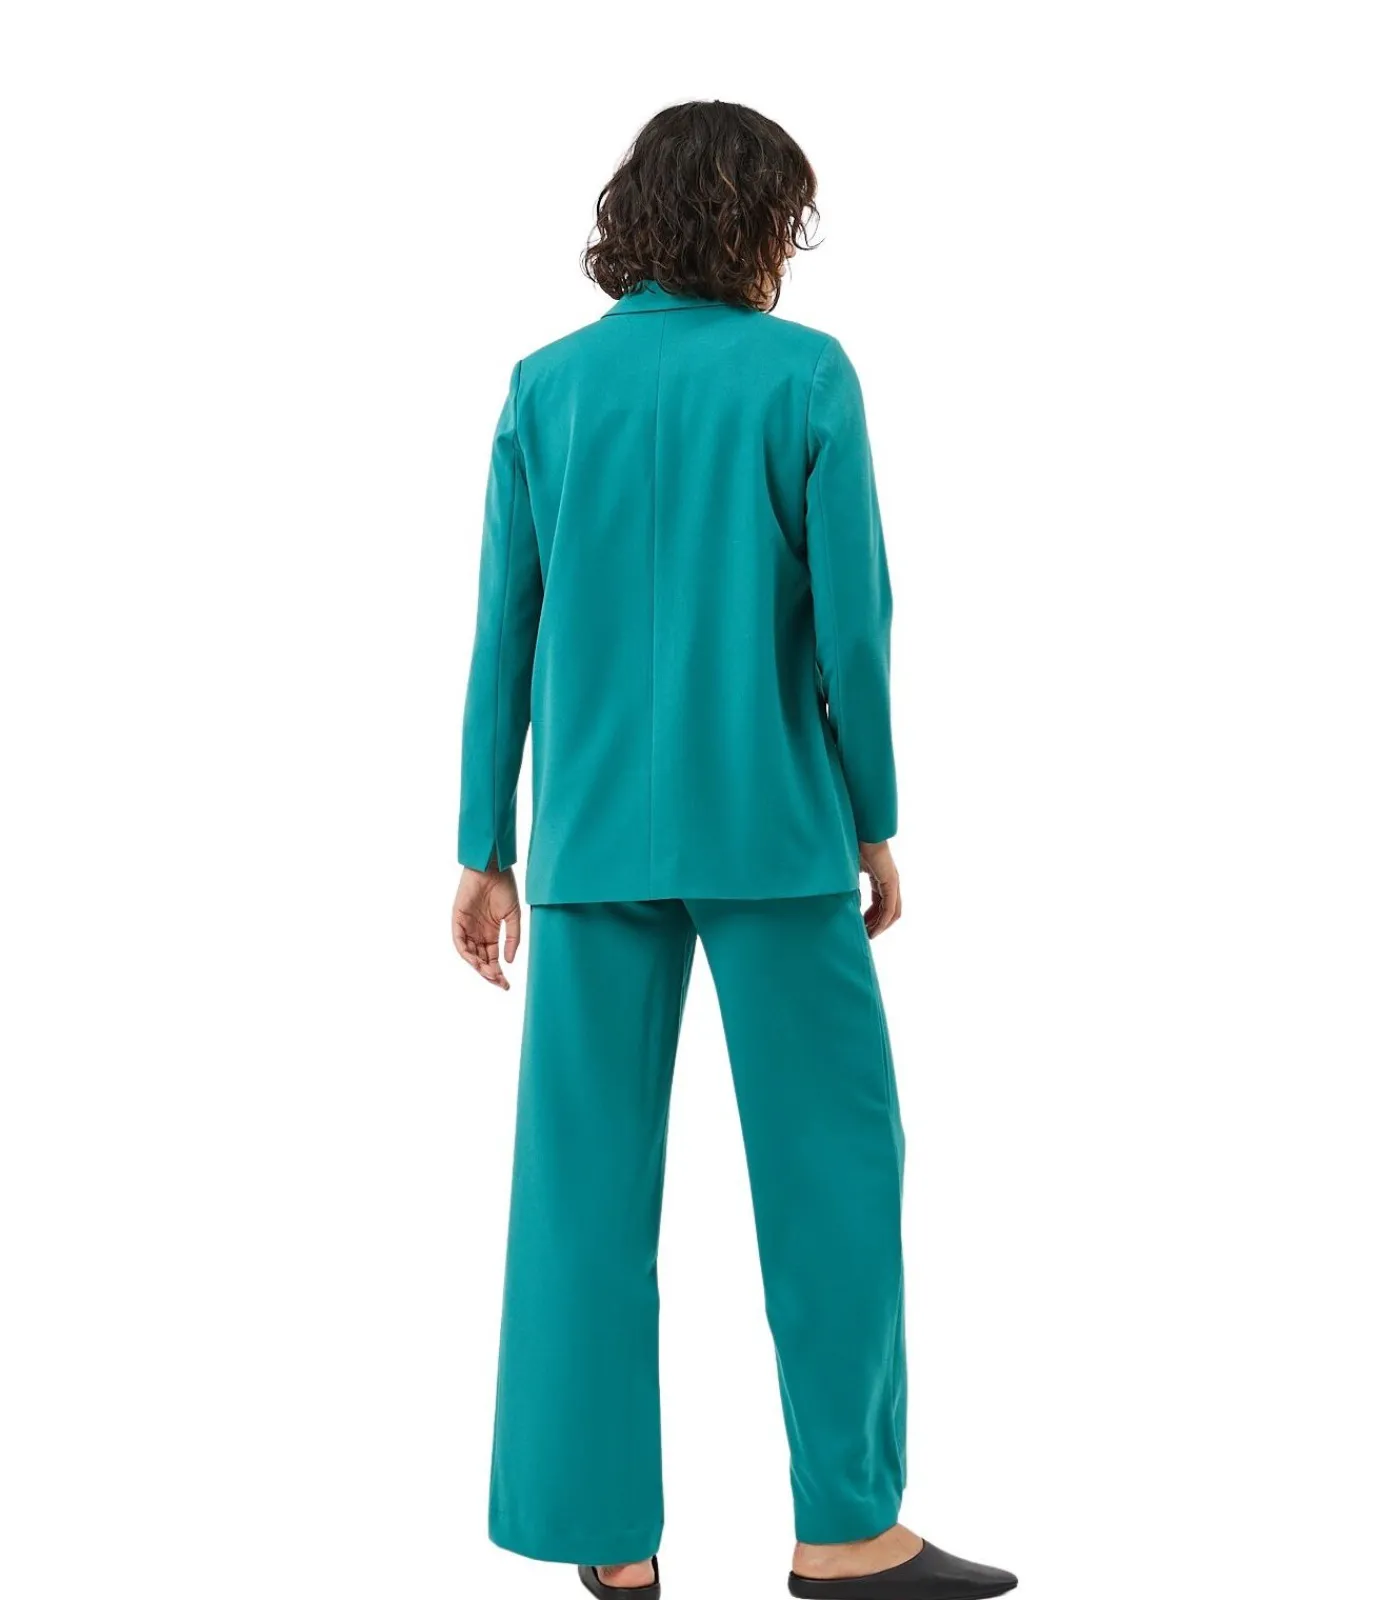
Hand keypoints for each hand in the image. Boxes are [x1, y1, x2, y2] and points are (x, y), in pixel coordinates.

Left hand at [452, 865, 521, 988]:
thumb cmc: (504, 888)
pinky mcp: (457, 919)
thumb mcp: (513, 917)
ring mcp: (467, 927)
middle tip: (499, 983)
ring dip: (478, 966)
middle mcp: (477, 933)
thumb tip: (509, 961)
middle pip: (480, 959)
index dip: (498, 972)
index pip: (492, 958)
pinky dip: (466, 952)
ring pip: (469, 953)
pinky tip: (476, 961)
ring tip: (489, 974)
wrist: (493, 869)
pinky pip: (459, 941)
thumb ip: (512, 939)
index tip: (506, 985)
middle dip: (489, 973)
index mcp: (490, 933)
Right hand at [859, 840, 901, 938]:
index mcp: (882, 878)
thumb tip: (840, 895)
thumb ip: (850, 884)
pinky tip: (873, 928)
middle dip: (878, 924)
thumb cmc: (854, 846)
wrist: (862, 831)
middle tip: (866, 935)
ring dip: (881, 926)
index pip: (881, 904)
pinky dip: (882, 920)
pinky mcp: (891, 882)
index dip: (873, 917)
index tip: (862, 927)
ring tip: (869, 935)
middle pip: (890, 911)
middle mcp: (890, 882)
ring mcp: (892, 882)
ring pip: (892, 912)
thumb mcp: (851, 870)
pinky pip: (890, 908)